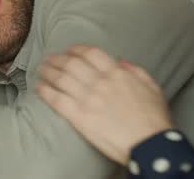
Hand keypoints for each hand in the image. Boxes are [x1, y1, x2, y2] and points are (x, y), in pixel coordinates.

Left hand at [37, 45, 171, 164]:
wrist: (150, 143)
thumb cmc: (154, 118)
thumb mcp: (151, 87)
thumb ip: (135, 71)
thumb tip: (120, 61)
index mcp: (117, 73)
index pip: (91, 53)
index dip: (76, 49)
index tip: (70, 50)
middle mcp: (100, 82)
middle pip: (72, 63)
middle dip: (57, 58)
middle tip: (49, 58)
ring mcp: (88, 98)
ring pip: (61, 78)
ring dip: (48, 71)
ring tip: (41, 69)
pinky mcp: (79, 117)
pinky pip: (57, 99)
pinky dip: (46, 91)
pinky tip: (39, 87)